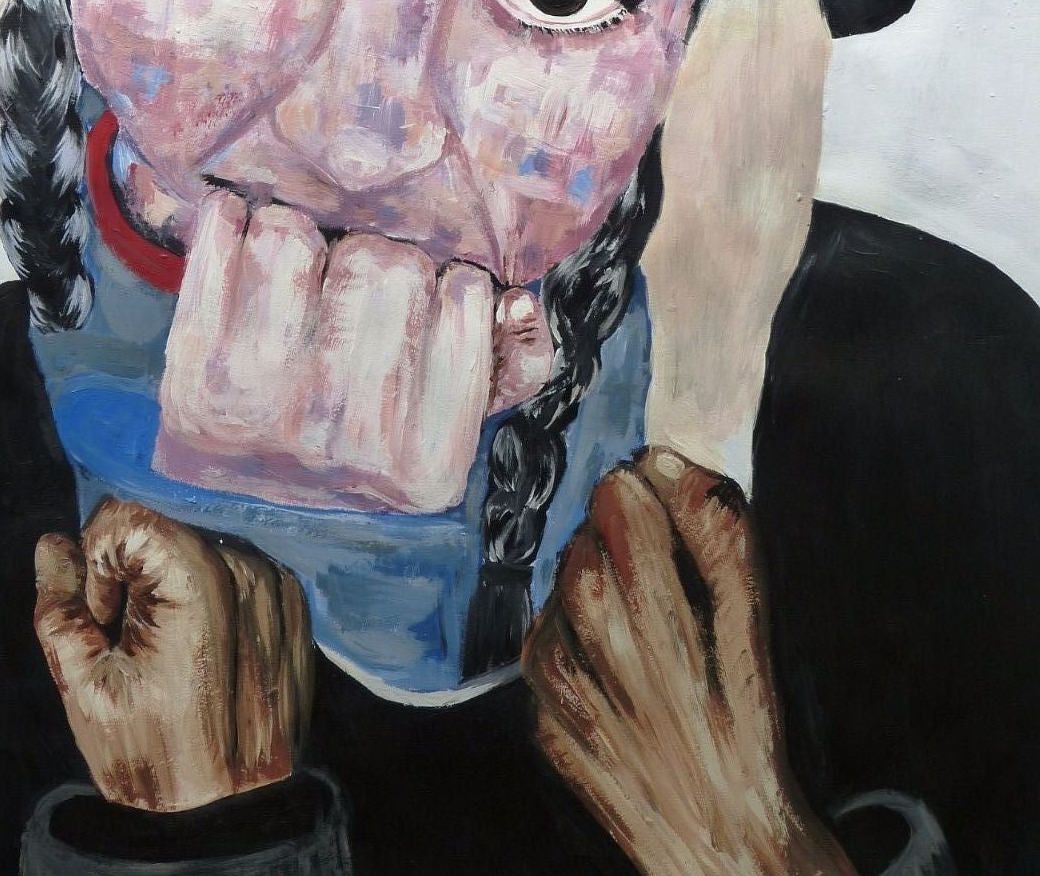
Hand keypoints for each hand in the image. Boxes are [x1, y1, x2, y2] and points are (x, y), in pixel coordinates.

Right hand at [34, 500, 312, 811]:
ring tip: (176, 658)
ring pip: (197, 549)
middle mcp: (245, 567)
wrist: (229, 814)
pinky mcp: (294, 601)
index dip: (101, 571)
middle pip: (162, 534)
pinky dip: (215, 602)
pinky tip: (208, 655)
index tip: (110, 626)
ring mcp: (275, 582)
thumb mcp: (84, 689)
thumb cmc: (152, 753)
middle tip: (140, 650)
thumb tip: (55, 545)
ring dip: (177, 590)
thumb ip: (60, 607)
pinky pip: (236, 572)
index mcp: (195, 578)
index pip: (124, 520)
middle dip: (137, 581)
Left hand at [155, 194, 553, 511]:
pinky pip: (222, 238)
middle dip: (381, 257)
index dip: (452, 279)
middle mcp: (344, 439)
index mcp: (428, 461)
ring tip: (311, 265)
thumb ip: (517, 360)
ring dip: (308, 236)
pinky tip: (248, 237)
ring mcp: (260, 406)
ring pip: (296, 237)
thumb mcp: (458, 416)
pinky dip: (234, 220)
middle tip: (367, 278)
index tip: (434, 295)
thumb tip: (519, 298)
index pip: (464, 296)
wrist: (247, 491)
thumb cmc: (375, 430)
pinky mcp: (193, 371)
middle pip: (385, 262)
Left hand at [523, 448, 854, 875]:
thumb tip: (663, 459)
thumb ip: (719, 535)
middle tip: (640, 534)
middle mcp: (620, 673)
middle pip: (588, 555)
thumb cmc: (748, 723)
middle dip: (611, 526)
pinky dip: (563, 627)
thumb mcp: (756, 625)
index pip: (628, 515)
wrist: (727, 847)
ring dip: (587, 573)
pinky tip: (601, 641)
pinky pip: (540, 647)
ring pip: (559, 595)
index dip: (641, 485)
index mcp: (683, 636)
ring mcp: (575, 705)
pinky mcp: (550, 730)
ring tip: (627, 593)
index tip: (655, 486)